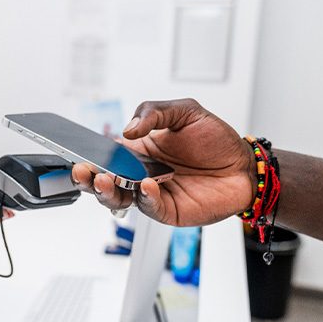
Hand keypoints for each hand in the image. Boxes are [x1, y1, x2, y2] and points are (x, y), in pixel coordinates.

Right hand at [72, 98, 255, 225]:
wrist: (244, 164)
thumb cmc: (214, 139)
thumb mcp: (184, 112)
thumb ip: (154, 113)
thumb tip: (129, 130)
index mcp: (137, 150)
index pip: (105, 154)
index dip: (89, 156)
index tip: (79, 153)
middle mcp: (139, 173)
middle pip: (103, 181)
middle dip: (87, 178)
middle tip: (82, 171)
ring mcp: (151, 194)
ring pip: (119, 198)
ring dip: (108, 191)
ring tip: (106, 180)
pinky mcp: (168, 210)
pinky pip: (149, 207)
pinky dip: (145, 198)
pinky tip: (146, 186)